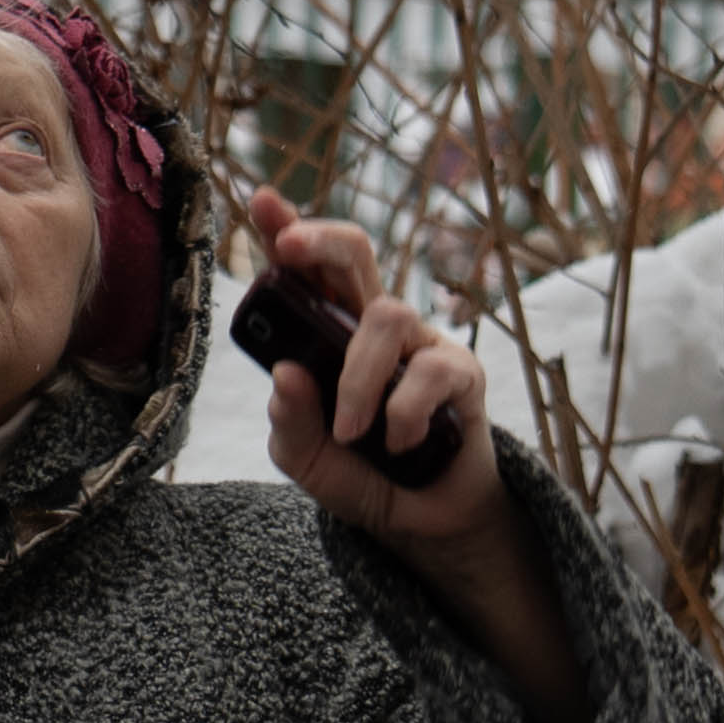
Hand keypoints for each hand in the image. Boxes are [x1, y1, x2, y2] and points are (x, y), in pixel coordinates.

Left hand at [230, 190, 508, 554]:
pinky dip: (404, 413)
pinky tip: (398, 445)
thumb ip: (290, 424)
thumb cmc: (359, 474)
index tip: (261, 200)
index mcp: (328, 333)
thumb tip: (286, 375)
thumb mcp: (306, 459)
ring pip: (386, 317)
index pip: (304, 273)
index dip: (284, 230)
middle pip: (355, 253)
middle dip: (319, 239)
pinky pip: (430, 371)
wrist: (421, 522)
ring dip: (358, 378)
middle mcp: (374, 326)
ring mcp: (420, 344)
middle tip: (287, 248)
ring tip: (350, 433)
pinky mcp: (461, 374)